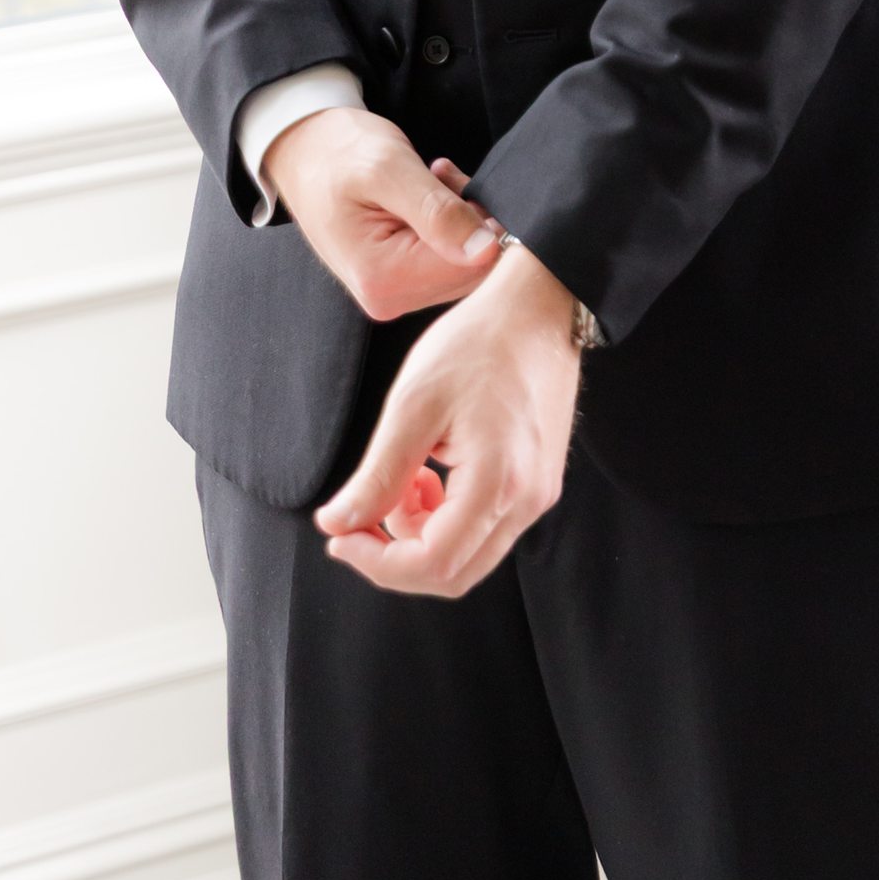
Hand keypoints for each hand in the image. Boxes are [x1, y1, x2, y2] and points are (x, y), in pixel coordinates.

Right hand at [261, 107, 503, 321]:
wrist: (304, 150)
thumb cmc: (337, 153)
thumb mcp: (389, 168)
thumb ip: (437, 212)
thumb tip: (486, 250)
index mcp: (383, 279)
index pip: (470, 268)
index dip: (485, 223)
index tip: (457, 182)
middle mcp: (389, 297)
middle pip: (470, 270)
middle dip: (472, 219)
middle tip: (442, 176)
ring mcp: (394, 290)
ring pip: (463, 262)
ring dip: (460, 216)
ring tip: (430, 180)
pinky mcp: (400, 276)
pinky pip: (447, 256)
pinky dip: (449, 222)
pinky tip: (429, 194)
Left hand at [314, 237, 586, 597]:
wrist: (541, 305)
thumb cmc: (478, 343)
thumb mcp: (414, 404)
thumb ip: (377, 475)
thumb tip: (337, 524)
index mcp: (498, 484)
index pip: (432, 564)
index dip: (377, 562)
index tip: (341, 535)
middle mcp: (527, 501)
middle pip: (453, 574)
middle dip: (396, 555)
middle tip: (364, 515)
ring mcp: (538, 494)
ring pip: (469, 556)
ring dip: (422, 537)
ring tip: (403, 481)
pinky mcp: (539, 481)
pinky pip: (487, 528)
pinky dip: (448, 519)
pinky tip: (431, 475)